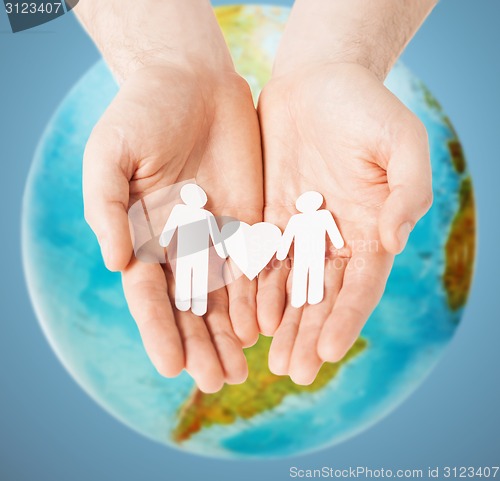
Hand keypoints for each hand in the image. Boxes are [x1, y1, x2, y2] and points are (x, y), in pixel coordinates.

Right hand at [83, 64, 262, 392]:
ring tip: (243, 370)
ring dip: (232, 334)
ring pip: (225, 295)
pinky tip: (267, 326)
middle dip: (201, 344)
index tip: (173, 365)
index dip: (159, 330)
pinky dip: (260, 296)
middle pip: (190, 306)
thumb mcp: (110, 154)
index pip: (150, 295)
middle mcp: (180, 243)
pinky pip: (257, 263)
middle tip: (216, 382)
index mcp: (143, 235)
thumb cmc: (141, 112)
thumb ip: (108, 207)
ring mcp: (217, 234)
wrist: (189, 81)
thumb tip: (117, 263)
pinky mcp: (249, 218)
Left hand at [257, 62, 431, 384]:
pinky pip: (259, 257)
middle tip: (293, 371)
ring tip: (268, 356)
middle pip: (322, 296)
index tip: (327, 353)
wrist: (321, 81)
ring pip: (289, 285)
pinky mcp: (268, 214)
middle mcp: (335, 236)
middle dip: (308, 333)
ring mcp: (300, 228)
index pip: (359, 286)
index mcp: (371, 227)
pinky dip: (254, 286)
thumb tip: (393, 240)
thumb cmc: (367, 107)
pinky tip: (245, 314)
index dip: (344, 319)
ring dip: (280, 321)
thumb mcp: (402, 142)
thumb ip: (407, 192)